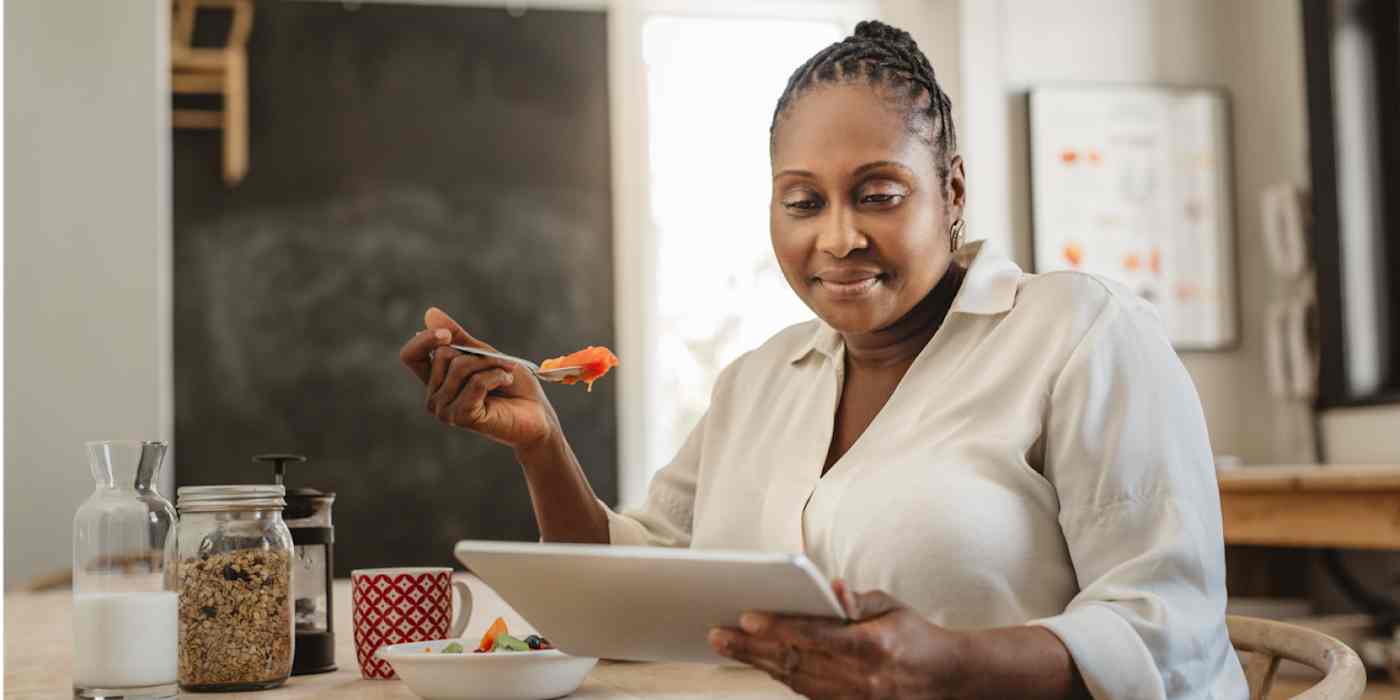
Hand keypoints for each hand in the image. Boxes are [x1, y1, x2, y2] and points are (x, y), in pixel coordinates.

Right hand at [399, 307, 559, 449]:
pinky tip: (506, 383)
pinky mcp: (461, 418)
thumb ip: (458, 338)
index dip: (424, 340)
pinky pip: (476, 383)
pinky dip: (496, 377)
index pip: (410, 356)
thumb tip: (429, 313)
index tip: (447, 335)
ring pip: (460, 367)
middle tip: (501, 365)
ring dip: (491, 365)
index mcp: (436, 381)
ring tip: (506, 376)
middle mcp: (434, 398)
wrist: (537, 415)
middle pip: (443, 355)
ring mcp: (445, 410)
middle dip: (478, 354)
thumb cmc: (513, 386)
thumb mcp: (484, 355)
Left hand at [708, 580, 967, 699]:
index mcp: (872, 647)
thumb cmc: (916, 636)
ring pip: (795, 680)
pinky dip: (781, 677)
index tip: (748, 618)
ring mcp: (853, 698)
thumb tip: (830, 587)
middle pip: (795, 661)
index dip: (779, 628)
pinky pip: (806, 693)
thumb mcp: (892, 607)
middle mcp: (860, 678)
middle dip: (752, 648)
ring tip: (728, 648)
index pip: (816, 636)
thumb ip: (857, 600)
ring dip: (758, 663)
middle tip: (718, 636)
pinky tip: (759, 664)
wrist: (945, 680)